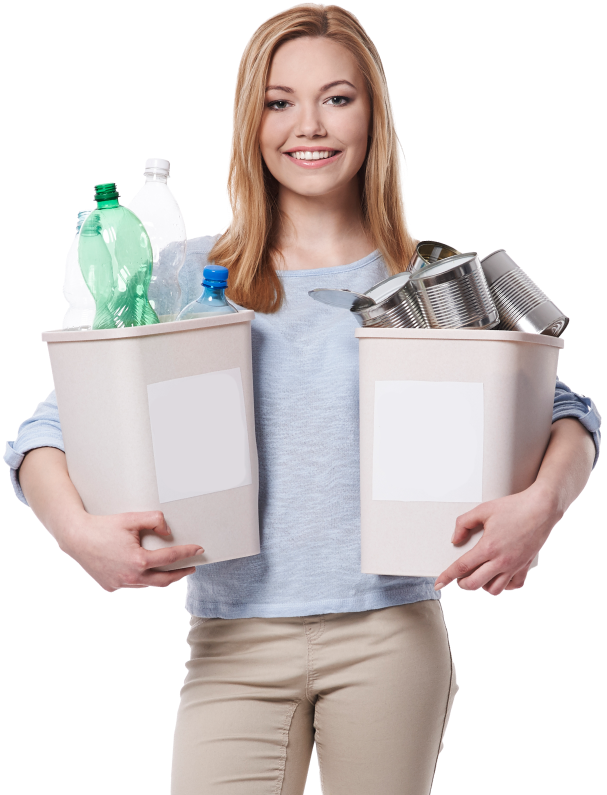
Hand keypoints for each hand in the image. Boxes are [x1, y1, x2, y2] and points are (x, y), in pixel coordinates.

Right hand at [60, 510, 204, 592]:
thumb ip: (155, 521)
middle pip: (164, 580)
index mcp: (139, 561)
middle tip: (191, 567)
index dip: (187, 553)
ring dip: (160, 577)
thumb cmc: (103, 527)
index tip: (199, 550)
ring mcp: (120, 584)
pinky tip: (143, 569)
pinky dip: (140, 578)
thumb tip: (169, 533)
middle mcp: (131, 577)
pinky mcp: (111, 587)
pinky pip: (131, 584)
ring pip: (147, 584)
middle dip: (180, 573)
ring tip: (170, 569)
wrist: (76, 538)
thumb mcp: (132, 518)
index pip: (171, 558)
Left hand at [434, 483, 560, 595]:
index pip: (462, 567)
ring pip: (494, 590)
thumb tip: (455, 540)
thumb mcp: (483, 510)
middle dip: (462, 583)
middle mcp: (501, 560)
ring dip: (482, 585)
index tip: (439, 583)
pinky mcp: (525, 566)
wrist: (542, 509)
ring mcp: (514, 566)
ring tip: (479, 575)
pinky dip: (503, 585)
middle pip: (474, 583)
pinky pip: (513, 586)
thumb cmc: (515, 507)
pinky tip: (498, 576)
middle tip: (459, 577)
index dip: (447, 576)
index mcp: (488, 547)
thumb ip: (463, 524)